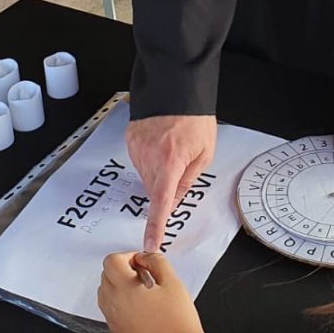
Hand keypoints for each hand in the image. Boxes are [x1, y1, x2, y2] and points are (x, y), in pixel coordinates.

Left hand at [99, 251, 213, 332]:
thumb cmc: (178, 321)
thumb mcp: (173, 282)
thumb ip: (156, 262)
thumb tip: (145, 257)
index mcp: (124, 288)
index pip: (111, 261)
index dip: (126, 256)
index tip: (141, 261)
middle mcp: (113, 304)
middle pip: (105, 275)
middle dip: (122, 269)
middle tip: (144, 274)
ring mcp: (113, 321)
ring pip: (105, 293)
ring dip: (118, 286)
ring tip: (142, 291)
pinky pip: (110, 310)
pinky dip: (119, 302)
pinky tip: (141, 307)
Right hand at [126, 115, 216, 251]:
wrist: (177, 89)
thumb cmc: (195, 119)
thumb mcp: (204, 153)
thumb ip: (187, 181)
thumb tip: (173, 202)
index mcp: (171, 162)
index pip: (161, 202)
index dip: (155, 225)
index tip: (150, 242)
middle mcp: (149, 156)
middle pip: (154, 189)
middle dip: (166, 186)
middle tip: (180, 165)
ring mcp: (136, 147)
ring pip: (146, 176)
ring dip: (158, 171)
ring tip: (171, 148)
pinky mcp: (130, 140)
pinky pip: (139, 161)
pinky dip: (149, 158)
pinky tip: (160, 143)